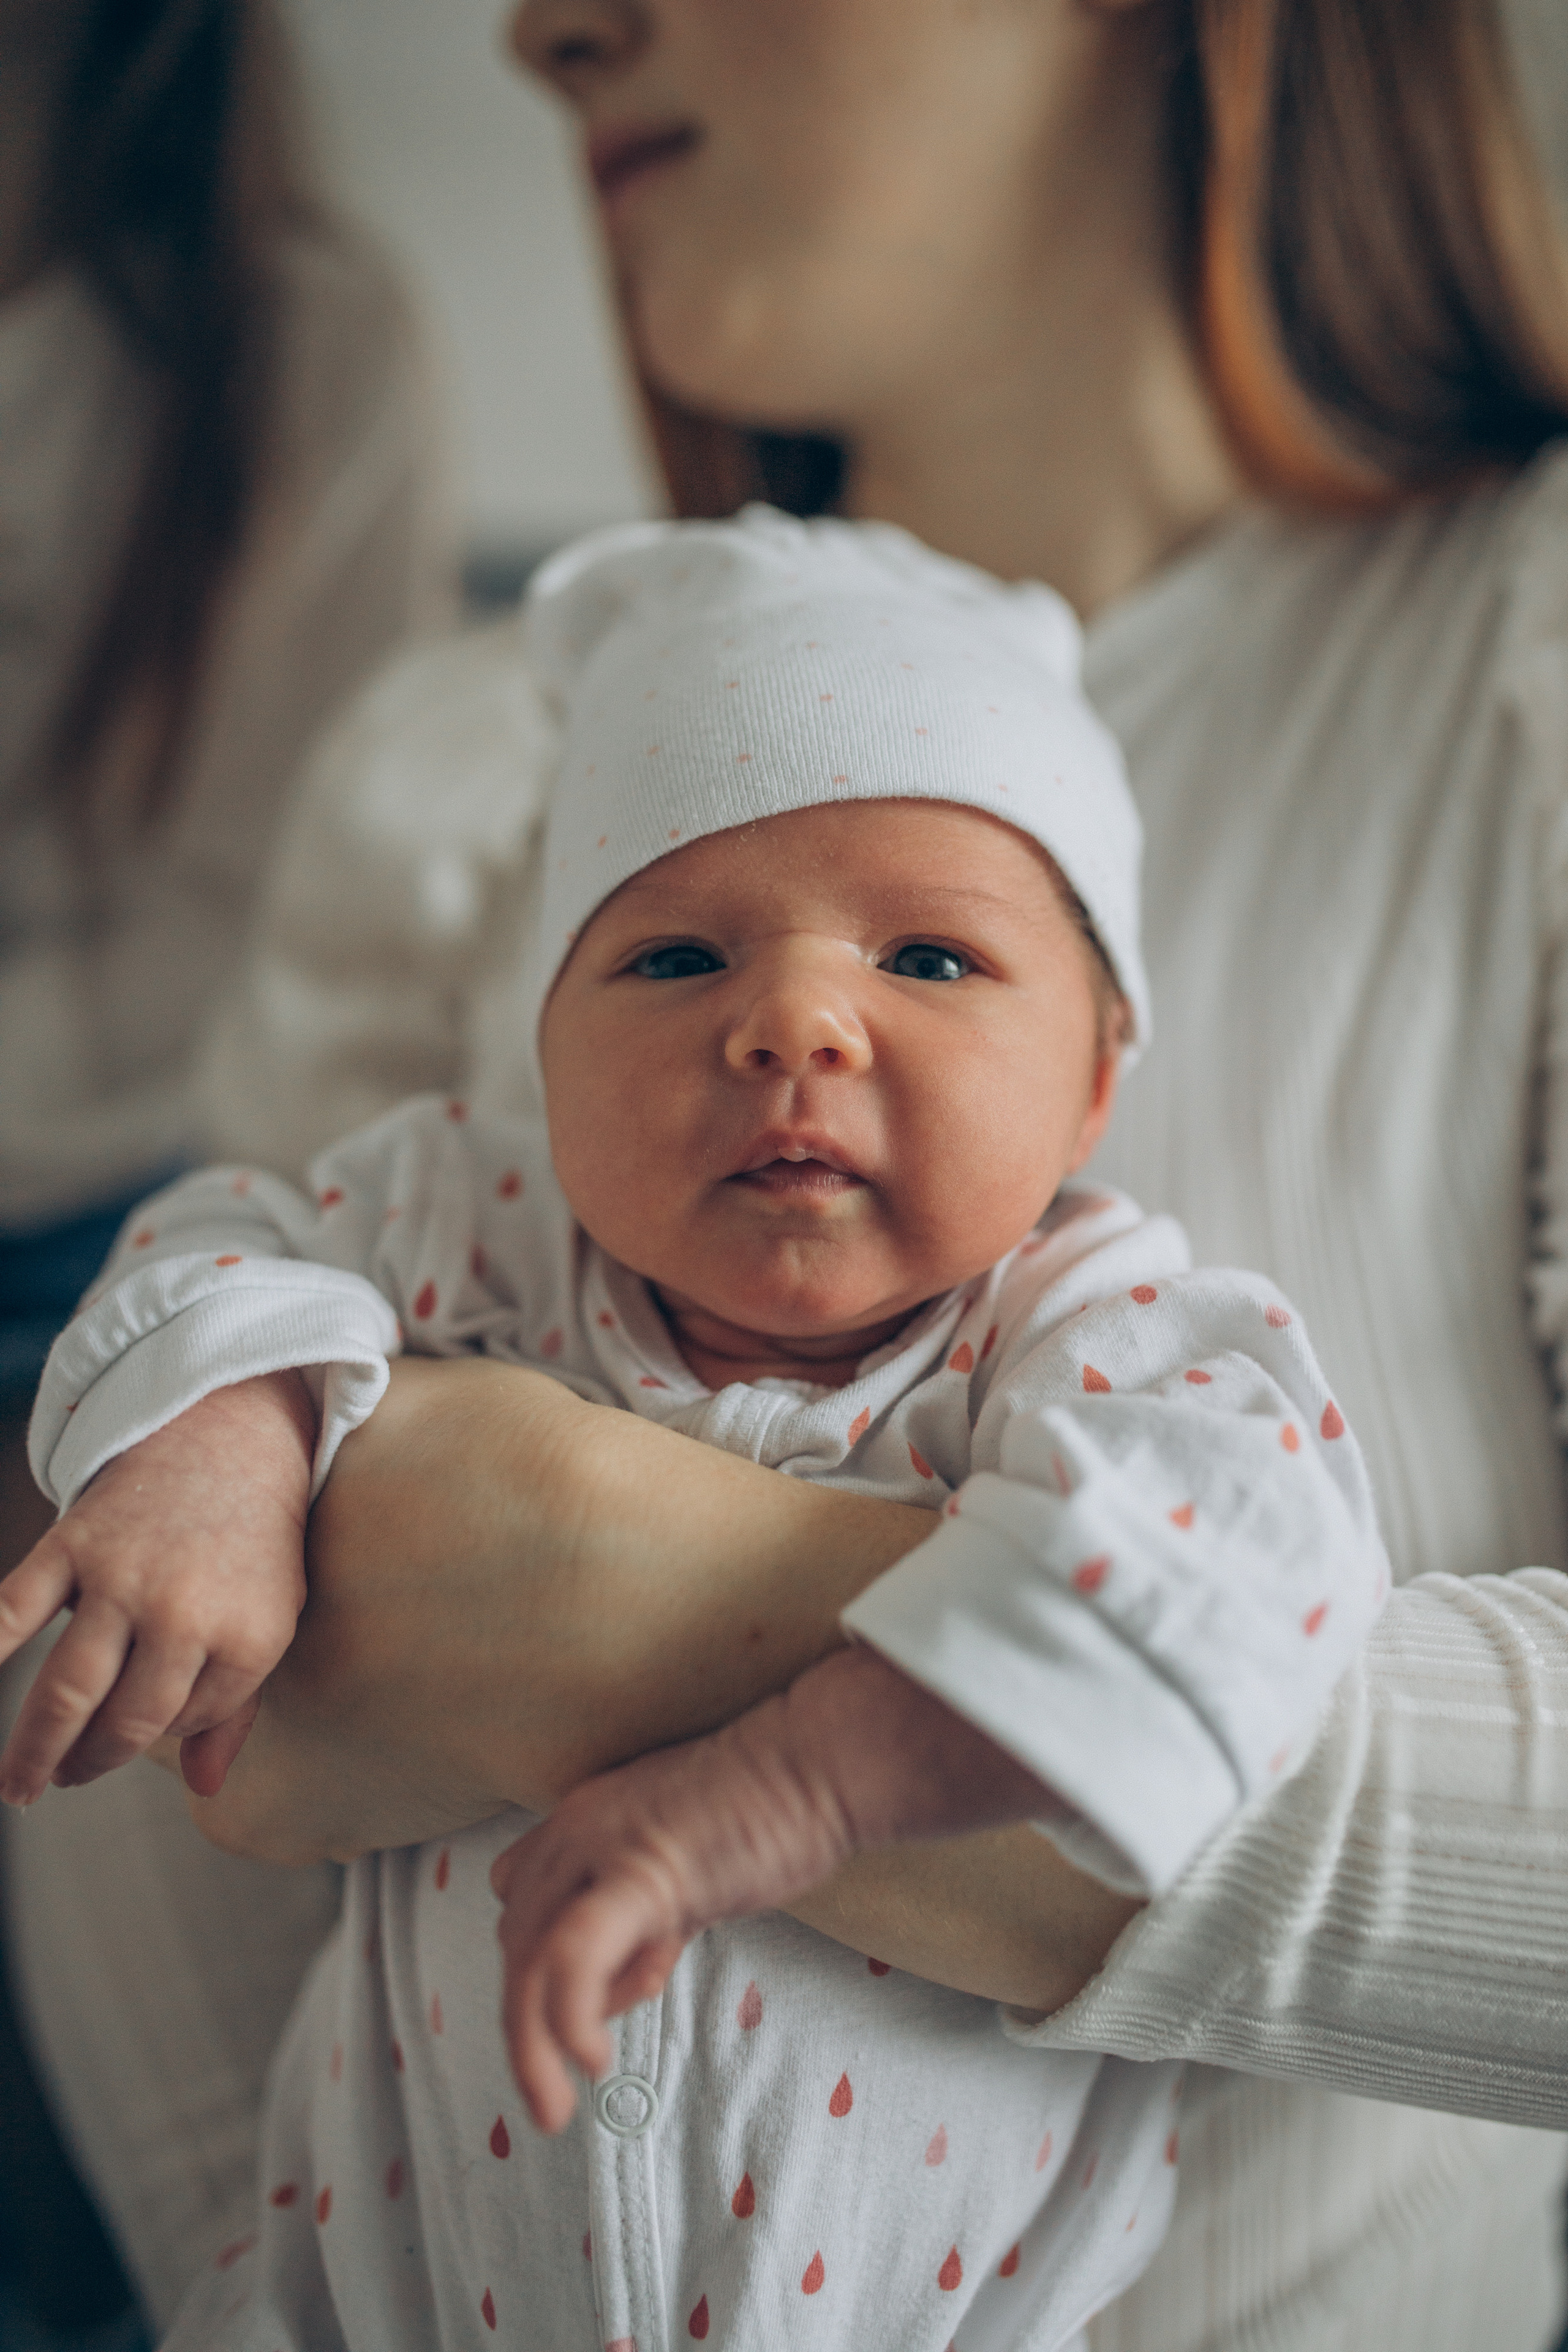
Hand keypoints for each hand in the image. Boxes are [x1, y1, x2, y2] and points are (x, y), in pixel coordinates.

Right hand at [0, 1372, 314, 1805]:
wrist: (231, 1436)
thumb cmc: (251, 1542)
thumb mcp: (270, 1621)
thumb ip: (237, 1708)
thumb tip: (206, 1789)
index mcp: (248, 1639)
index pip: (187, 1723)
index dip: (163, 1729)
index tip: (144, 1725)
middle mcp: (186, 1614)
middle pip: (125, 1723)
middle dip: (89, 1763)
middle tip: (62, 1781)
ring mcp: (125, 1579)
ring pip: (68, 1691)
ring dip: (34, 1749)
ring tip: (21, 1784)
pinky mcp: (76, 1544)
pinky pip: (14, 1611)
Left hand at [491, 1645, 1051, 2131]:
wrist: (818, 1763)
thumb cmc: (773, 1810)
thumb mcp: (687, 1862)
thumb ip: (651, 1908)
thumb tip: (638, 1966)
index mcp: (580, 1821)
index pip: (522, 1909)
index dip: (544, 1968)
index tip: (605, 2011)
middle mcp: (573, 1830)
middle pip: (514, 1944)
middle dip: (527, 2026)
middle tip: (554, 2093)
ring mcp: (601, 1848)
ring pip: (527, 1960)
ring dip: (530, 2047)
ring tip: (555, 2105)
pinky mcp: (640, 1875)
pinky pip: (574, 1954)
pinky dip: (567, 2017)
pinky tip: (588, 2060)